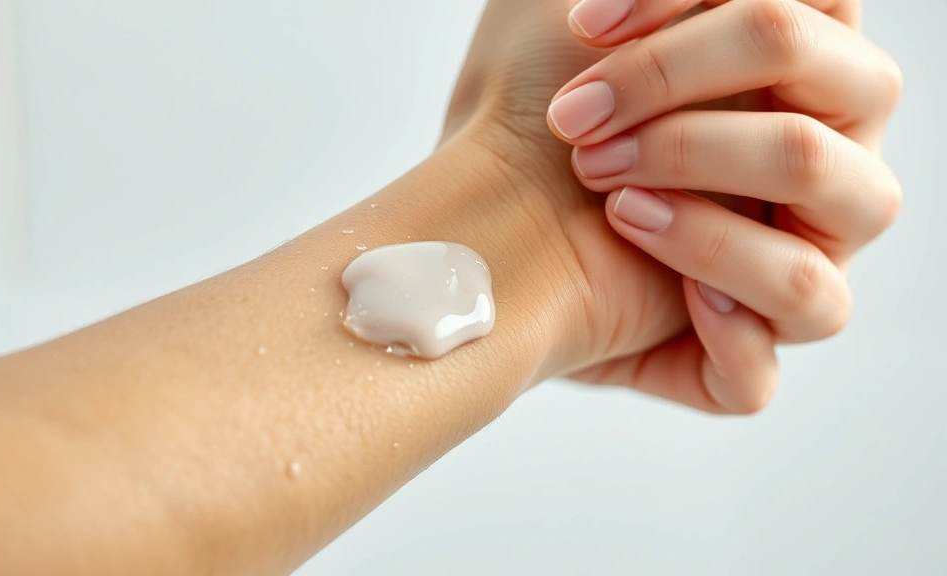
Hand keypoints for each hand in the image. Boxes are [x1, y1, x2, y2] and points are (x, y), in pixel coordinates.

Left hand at [445, 0, 900, 412]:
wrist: (475, 240)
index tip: (584, 28)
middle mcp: (825, 149)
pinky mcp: (762, 332)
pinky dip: (742, 318)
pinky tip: (677, 298)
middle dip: (691, 91)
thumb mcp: (548, 22)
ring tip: (616, 207)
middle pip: (858, 86)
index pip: (810, 3)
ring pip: (855, 202)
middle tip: (578, 128)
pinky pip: (809, 320)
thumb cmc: (521, 127)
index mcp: (791, 65)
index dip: (702, 5)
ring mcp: (810, 245)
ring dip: (720, 206)